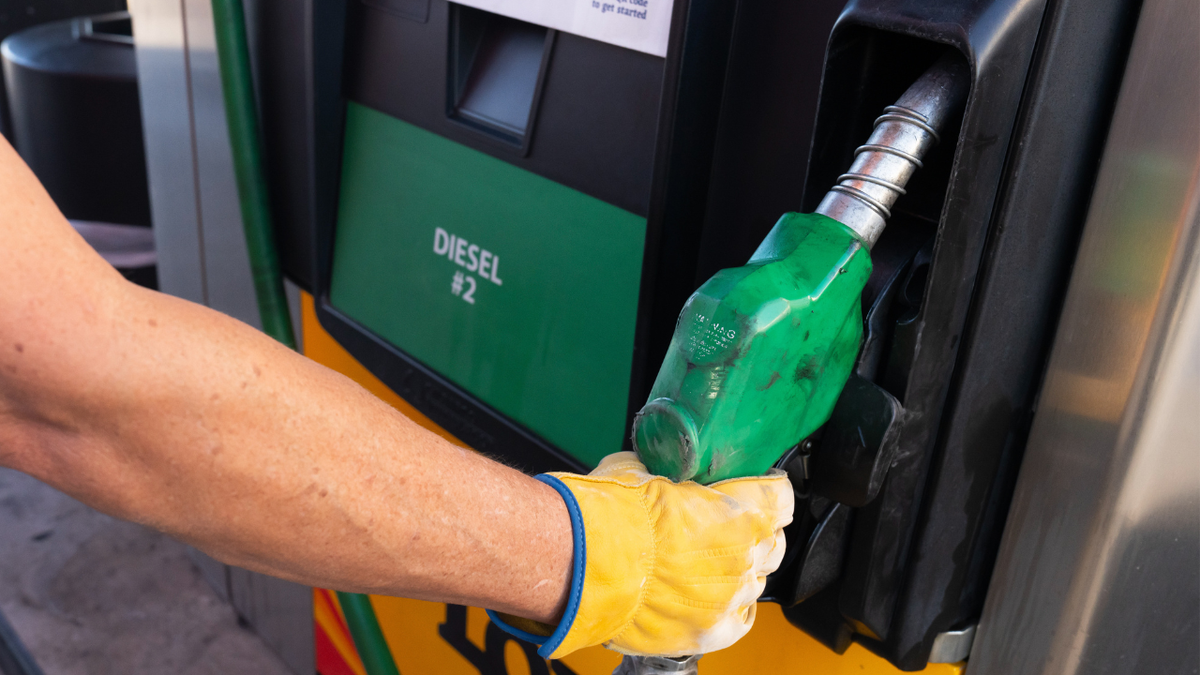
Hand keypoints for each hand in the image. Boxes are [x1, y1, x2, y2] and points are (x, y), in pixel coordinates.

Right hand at [490, 452, 793, 658]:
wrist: (579, 562)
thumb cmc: (607, 515)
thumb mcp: (642, 468)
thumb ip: (670, 472)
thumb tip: (665, 468)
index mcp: (738, 510)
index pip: (780, 496)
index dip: (768, 488)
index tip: (759, 485)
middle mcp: (743, 556)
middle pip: (773, 541)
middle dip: (756, 530)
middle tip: (731, 523)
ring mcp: (728, 597)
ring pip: (757, 580)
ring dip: (741, 568)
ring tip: (713, 560)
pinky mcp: (708, 631)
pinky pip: (741, 620)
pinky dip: (732, 607)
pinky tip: (716, 596)